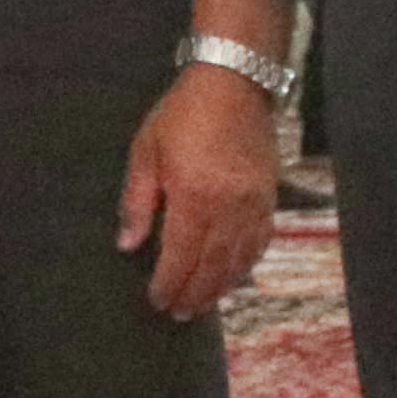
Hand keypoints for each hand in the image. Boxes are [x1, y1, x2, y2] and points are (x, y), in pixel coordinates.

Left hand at [119, 62, 278, 315]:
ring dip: (221, 286)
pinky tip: (235, 273)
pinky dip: (247, 263)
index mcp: (195, 197)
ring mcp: (254, 204)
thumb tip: (128, 243)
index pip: (181, 256)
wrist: (235, 84)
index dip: (169, 283)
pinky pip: (261, 240)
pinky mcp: (269, 196)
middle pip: (212, 266)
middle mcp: (229, 207)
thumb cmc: (184, 114)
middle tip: (180, 313)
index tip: (157, 300)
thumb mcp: (146, 152)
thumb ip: (137, 202)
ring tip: (204, 303)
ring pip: (239, 259)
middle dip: (194, 293)